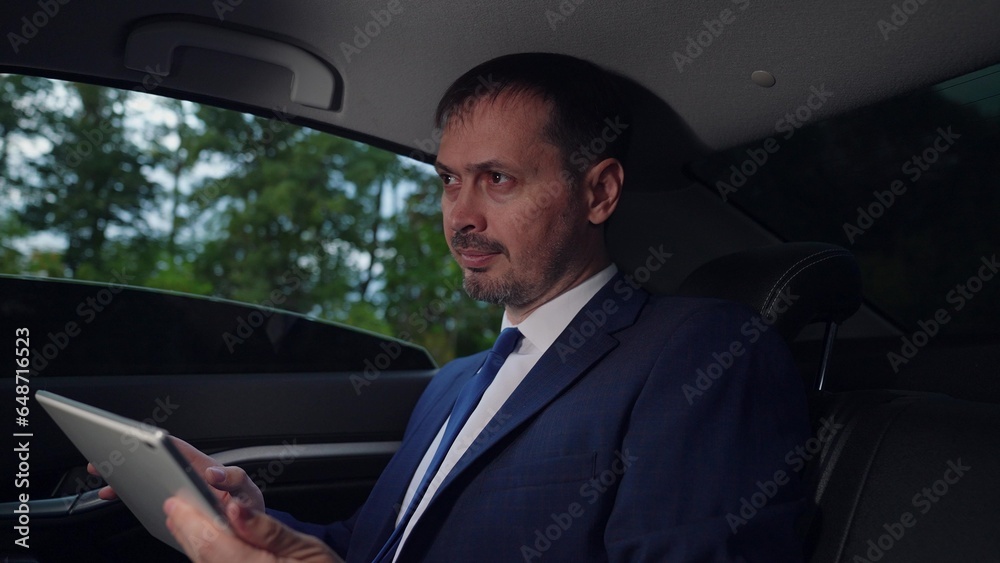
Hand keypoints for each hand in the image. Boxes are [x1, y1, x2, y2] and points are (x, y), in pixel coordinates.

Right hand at [87, 436, 264, 512]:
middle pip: (154, 459)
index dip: (155, 442)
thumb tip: (213, 472)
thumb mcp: (246, 491)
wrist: (247, 531)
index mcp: (203, 467)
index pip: (177, 449)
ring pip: (146, 477)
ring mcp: (177, 488)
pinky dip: (128, 493)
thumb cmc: (246, 505)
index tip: (133, 441)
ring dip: (123, 475)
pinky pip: (146, 495)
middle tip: (105, 456)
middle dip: (128, 455)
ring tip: (102, 474)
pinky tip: (113, 494)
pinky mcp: (172, 504)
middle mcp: (187, 474)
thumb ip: (235, 480)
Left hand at [164, 496, 342, 562]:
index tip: (178, 501)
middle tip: (173, 504)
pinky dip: (205, 554)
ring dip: (192, 541)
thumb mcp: (306, 548)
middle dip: (186, 528)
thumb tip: (235, 507)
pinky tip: (204, 542)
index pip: (211, 542)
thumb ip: (267, 530)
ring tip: (183, 520)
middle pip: (202, 554)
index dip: (191, 520)